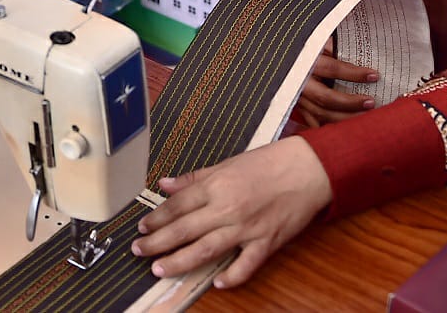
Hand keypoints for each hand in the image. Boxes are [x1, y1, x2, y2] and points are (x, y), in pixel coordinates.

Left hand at [132, 137, 331, 287]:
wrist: (308, 169)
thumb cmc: (268, 163)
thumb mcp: (227, 164)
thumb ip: (195, 178)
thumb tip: (166, 184)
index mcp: (216, 185)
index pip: (177, 205)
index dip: (156, 217)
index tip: (141, 227)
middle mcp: (227, 208)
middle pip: (185, 229)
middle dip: (158, 241)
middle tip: (138, 250)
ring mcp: (247, 227)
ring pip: (206, 249)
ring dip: (180, 261)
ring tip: (159, 269)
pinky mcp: (267, 242)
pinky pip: (246, 264)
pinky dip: (231, 276)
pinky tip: (215, 283)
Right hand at [296, 39, 378, 127]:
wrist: (280, 56)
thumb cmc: (305, 47)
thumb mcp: (318, 41)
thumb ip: (335, 46)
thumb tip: (363, 52)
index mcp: (305, 61)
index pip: (332, 68)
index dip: (354, 73)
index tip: (374, 75)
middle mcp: (300, 82)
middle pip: (325, 98)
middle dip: (350, 103)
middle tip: (371, 102)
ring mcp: (298, 97)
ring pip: (321, 114)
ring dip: (346, 118)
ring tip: (366, 116)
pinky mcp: (299, 108)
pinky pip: (315, 123)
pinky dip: (331, 127)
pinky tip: (348, 129)